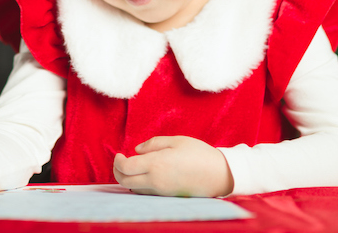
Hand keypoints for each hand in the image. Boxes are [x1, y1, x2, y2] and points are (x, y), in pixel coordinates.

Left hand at [112, 136, 233, 196]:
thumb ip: (153, 144)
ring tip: (132, 166)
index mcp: (156, 164)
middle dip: (117, 171)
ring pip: (134, 189)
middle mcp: (155, 181)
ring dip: (127, 178)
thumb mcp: (176, 141)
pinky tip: (144, 174)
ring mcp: (161, 191)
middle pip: (124, 182)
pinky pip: (145, 192)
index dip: (117, 161)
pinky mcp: (167, 197)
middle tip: (119, 161)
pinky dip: (138, 184)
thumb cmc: (199, 154)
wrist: (220, 175)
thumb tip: (137, 150)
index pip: (125, 168)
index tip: (119, 153)